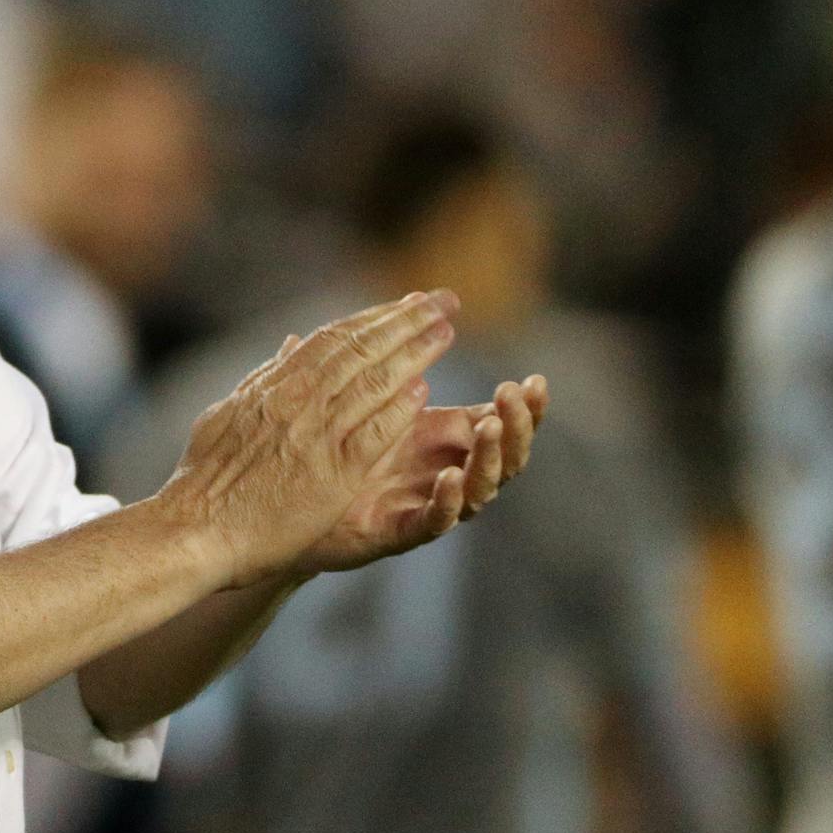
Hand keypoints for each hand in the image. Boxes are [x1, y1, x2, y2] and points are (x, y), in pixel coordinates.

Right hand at [158, 291, 459, 589]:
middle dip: (407, 321)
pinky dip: (398, 409)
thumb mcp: (228, 413)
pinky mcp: (331, 475)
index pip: (335, 338)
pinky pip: (373, 433)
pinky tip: (423, 392)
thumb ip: (264, 377)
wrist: (197, 529)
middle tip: (443, 302)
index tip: (406, 302)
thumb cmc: (206, 478)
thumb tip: (289, 343)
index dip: (376, 317)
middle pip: (363, 349)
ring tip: (444, 334)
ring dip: (414, 354)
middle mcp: (298, 401)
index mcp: (275, 385)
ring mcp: (316, 436)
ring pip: (374, 383)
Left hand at [293, 374, 547, 573]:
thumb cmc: (336, 449)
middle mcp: (446, 469)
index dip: (524, 405)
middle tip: (514, 396)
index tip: (536, 380)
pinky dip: (448, 500)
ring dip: (489, 456)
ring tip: (489, 428)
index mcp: (444, 436)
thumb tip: (399, 303)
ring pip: (480, 486)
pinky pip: (435, 520)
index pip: (500, 419)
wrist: (296, 504)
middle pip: (505, 453)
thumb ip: (382, 357)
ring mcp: (427, 501)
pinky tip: (451, 478)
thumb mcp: (363, 395)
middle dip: (517, 425)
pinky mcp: (402, 530)